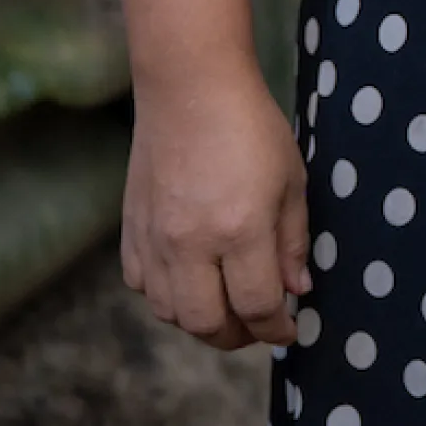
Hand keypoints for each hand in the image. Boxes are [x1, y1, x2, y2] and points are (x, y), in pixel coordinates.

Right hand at [121, 67, 310, 350]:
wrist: (188, 88)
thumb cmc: (251, 127)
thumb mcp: (291, 180)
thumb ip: (293, 241)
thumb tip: (295, 290)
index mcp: (240, 230)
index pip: (256, 306)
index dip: (276, 328)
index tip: (289, 329)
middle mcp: (191, 244)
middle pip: (207, 324)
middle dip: (237, 336)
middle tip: (257, 326)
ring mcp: (154, 239)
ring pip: (170, 312)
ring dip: (201, 320)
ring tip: (226, 306)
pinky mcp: (130, 229)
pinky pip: (141, 285)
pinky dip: (166, 296)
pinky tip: (188, 280)